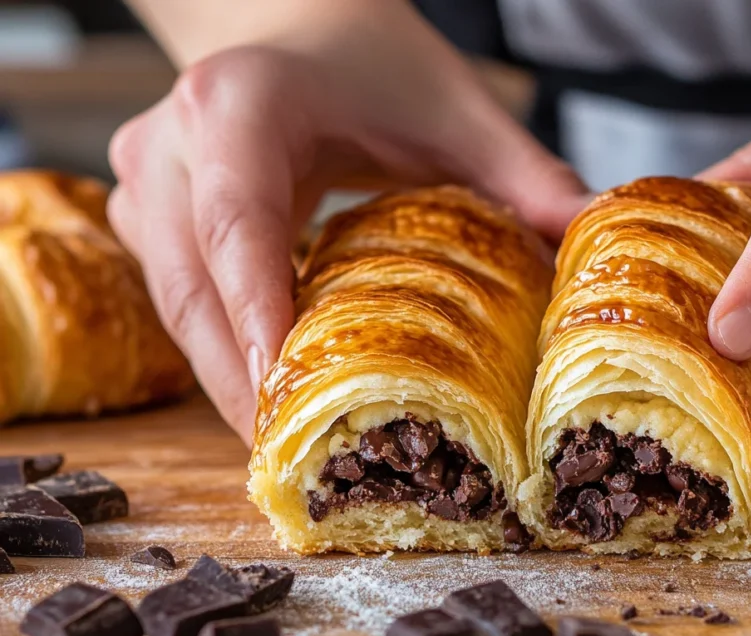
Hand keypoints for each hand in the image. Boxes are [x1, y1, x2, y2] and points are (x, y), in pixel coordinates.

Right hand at [108, 2, 586, 442]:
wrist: (298, 27)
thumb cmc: (373, 62)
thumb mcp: (456, 110)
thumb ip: (526, 174)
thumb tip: (593, 240)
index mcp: (238, 105)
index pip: (238, 224)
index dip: (258, 317)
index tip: (288, 403)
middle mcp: (170, 143)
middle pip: (194, 289)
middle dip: (243, 384)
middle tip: (298, 462)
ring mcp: (143, 178)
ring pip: (175, 307)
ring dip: (228, 381)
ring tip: (286, 448)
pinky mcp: (142, 209)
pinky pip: (177, 299)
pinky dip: (223, 352)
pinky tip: (270, 394)